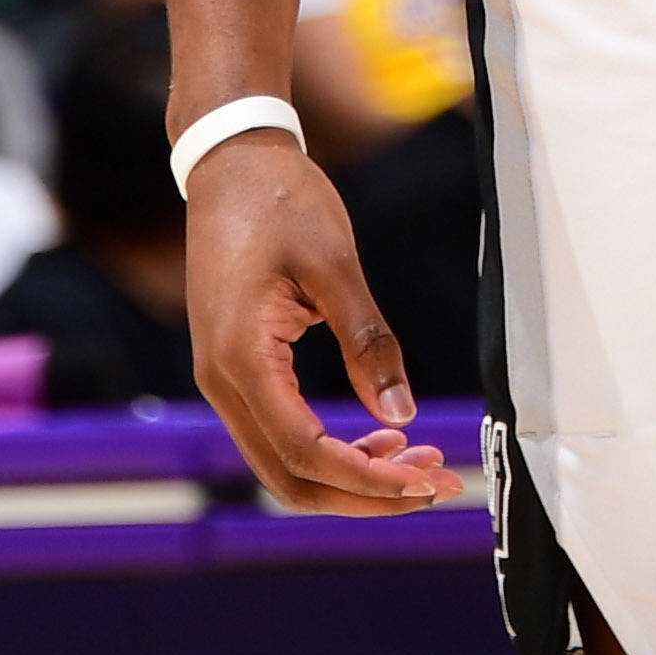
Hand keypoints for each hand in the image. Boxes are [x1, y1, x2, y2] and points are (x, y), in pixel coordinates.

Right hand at [184, 129, 452, 515]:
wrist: (232, 162)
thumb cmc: (283, 201)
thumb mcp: (335, 263)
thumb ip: (368, 341)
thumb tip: (403, 416)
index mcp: (239, 358)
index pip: (304, 452)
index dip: (366, 479)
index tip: (426, 481)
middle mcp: (221, 382)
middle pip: (290, 478)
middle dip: (364, 492)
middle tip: (434, 483)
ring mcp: (223, 379)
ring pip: (284, 463)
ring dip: (351, 475)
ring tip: (417, 461)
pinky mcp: (236, 369)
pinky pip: (281, 433)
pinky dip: (330, 449)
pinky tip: (380, 436)